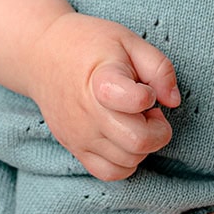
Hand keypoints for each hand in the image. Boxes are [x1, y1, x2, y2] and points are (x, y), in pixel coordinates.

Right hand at [24, 13, 181, 180]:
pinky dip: (126, 162)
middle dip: (157, 130)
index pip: (138, 101)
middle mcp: (88, 112)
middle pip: (138, 142)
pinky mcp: (75, 148)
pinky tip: (123, 138)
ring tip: (131, 120)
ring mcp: (79, 134)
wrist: (41, 53)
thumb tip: (173, 101)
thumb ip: (159, 67)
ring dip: (142, 145)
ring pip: (129, 161)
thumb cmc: (89, 44)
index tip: (143, 88)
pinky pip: (110, 173)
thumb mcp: (128, 40)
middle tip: (148, 111)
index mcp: (102, 80)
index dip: (150, 95)